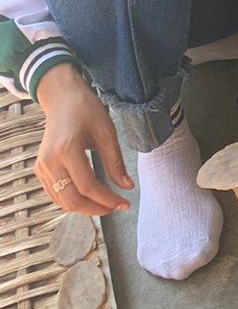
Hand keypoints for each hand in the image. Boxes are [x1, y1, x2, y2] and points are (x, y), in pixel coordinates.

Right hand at [35, 64, 132, 215]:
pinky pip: (55, 194)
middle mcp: (50, 161)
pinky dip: (72, 201)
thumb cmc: (85, 110)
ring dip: (84, 208)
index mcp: (66, 150)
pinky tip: (89, 197)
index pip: (87, 186)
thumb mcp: (106, 131)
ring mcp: (41, 167)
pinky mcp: (40, 169)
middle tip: (116, 207)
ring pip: (61, 201)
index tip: (124, 203)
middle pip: (71, 200)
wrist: (62, 99)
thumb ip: (115, 162)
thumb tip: (127, 187)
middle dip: (96, 209)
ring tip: (105, 204)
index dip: (107, 199)